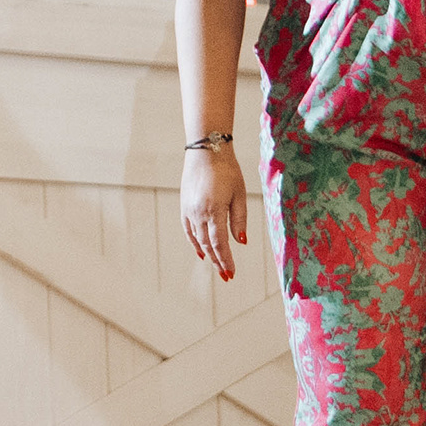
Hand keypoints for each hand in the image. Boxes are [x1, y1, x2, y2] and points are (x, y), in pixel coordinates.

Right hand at [181, 141, 245, 279]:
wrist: (206, 149)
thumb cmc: (227, 170)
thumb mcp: (239, 194)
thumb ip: (240, 219)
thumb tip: (241, 242)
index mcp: (214, 211)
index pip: (220, 243)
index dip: (226, 260)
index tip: (232, 273)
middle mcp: (198, 214)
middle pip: (208, 245)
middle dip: (218, 261)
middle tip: (226, 276)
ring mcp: (189, 210)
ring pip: (198, 239)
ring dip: (208, 254)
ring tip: (217, 265)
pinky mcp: (184, 206)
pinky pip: (188, 230)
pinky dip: (194, 242)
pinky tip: (200, 251)